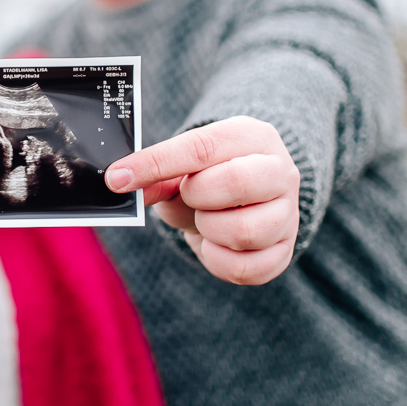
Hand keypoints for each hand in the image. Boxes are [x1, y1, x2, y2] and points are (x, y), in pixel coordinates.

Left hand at [105, 116, 299, 284]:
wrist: (244, 201)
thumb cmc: (207, 178)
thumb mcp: (180, 169)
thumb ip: (155, 175)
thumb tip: (122, 183)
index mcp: (251, 136)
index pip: (201, 147)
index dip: (154, 164)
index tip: (117, 178)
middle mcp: (281, 170)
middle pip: (236, 182)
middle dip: (196, 196)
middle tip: (190, 197)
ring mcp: (289, 213)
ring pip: (244, 230)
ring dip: (208, 229)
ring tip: (206, 219)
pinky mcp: (285, 250)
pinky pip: (246, 268)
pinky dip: (217, 261)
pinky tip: (214, 243)